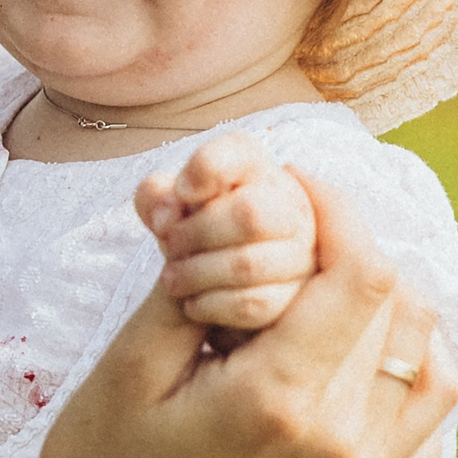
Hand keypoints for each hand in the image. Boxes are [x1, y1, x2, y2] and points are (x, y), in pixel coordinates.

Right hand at [0, 173, 457, 457]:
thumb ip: (193, 284)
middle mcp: (339, 439)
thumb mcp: (128, 364)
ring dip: (381, 290)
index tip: (290, 182)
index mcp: (278, 403)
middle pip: (398, 299)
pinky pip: (427, 396)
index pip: (361, 274)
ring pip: (425, 343)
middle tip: (290, 217)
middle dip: (349, 239)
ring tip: (314, 270)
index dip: (337, 209)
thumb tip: (230, 206)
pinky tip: (347, 327)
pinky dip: (407, 346)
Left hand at [134, 133, 316, 343]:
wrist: (212, 278)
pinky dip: (212, 305)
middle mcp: (289, 203)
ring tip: (171, 279)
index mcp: (254, 168)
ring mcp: (302, 251)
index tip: (181, 192)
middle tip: (168, 245)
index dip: (205, 169)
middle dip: (195, 234)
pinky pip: (254, 304)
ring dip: (196, 274)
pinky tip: (193, 303)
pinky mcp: (298, 296)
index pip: (239, 152)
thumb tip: (168, 216)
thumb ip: (155, 196)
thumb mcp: (164, 204)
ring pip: (248, 265)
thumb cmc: (191, 227)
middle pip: (250, 214)